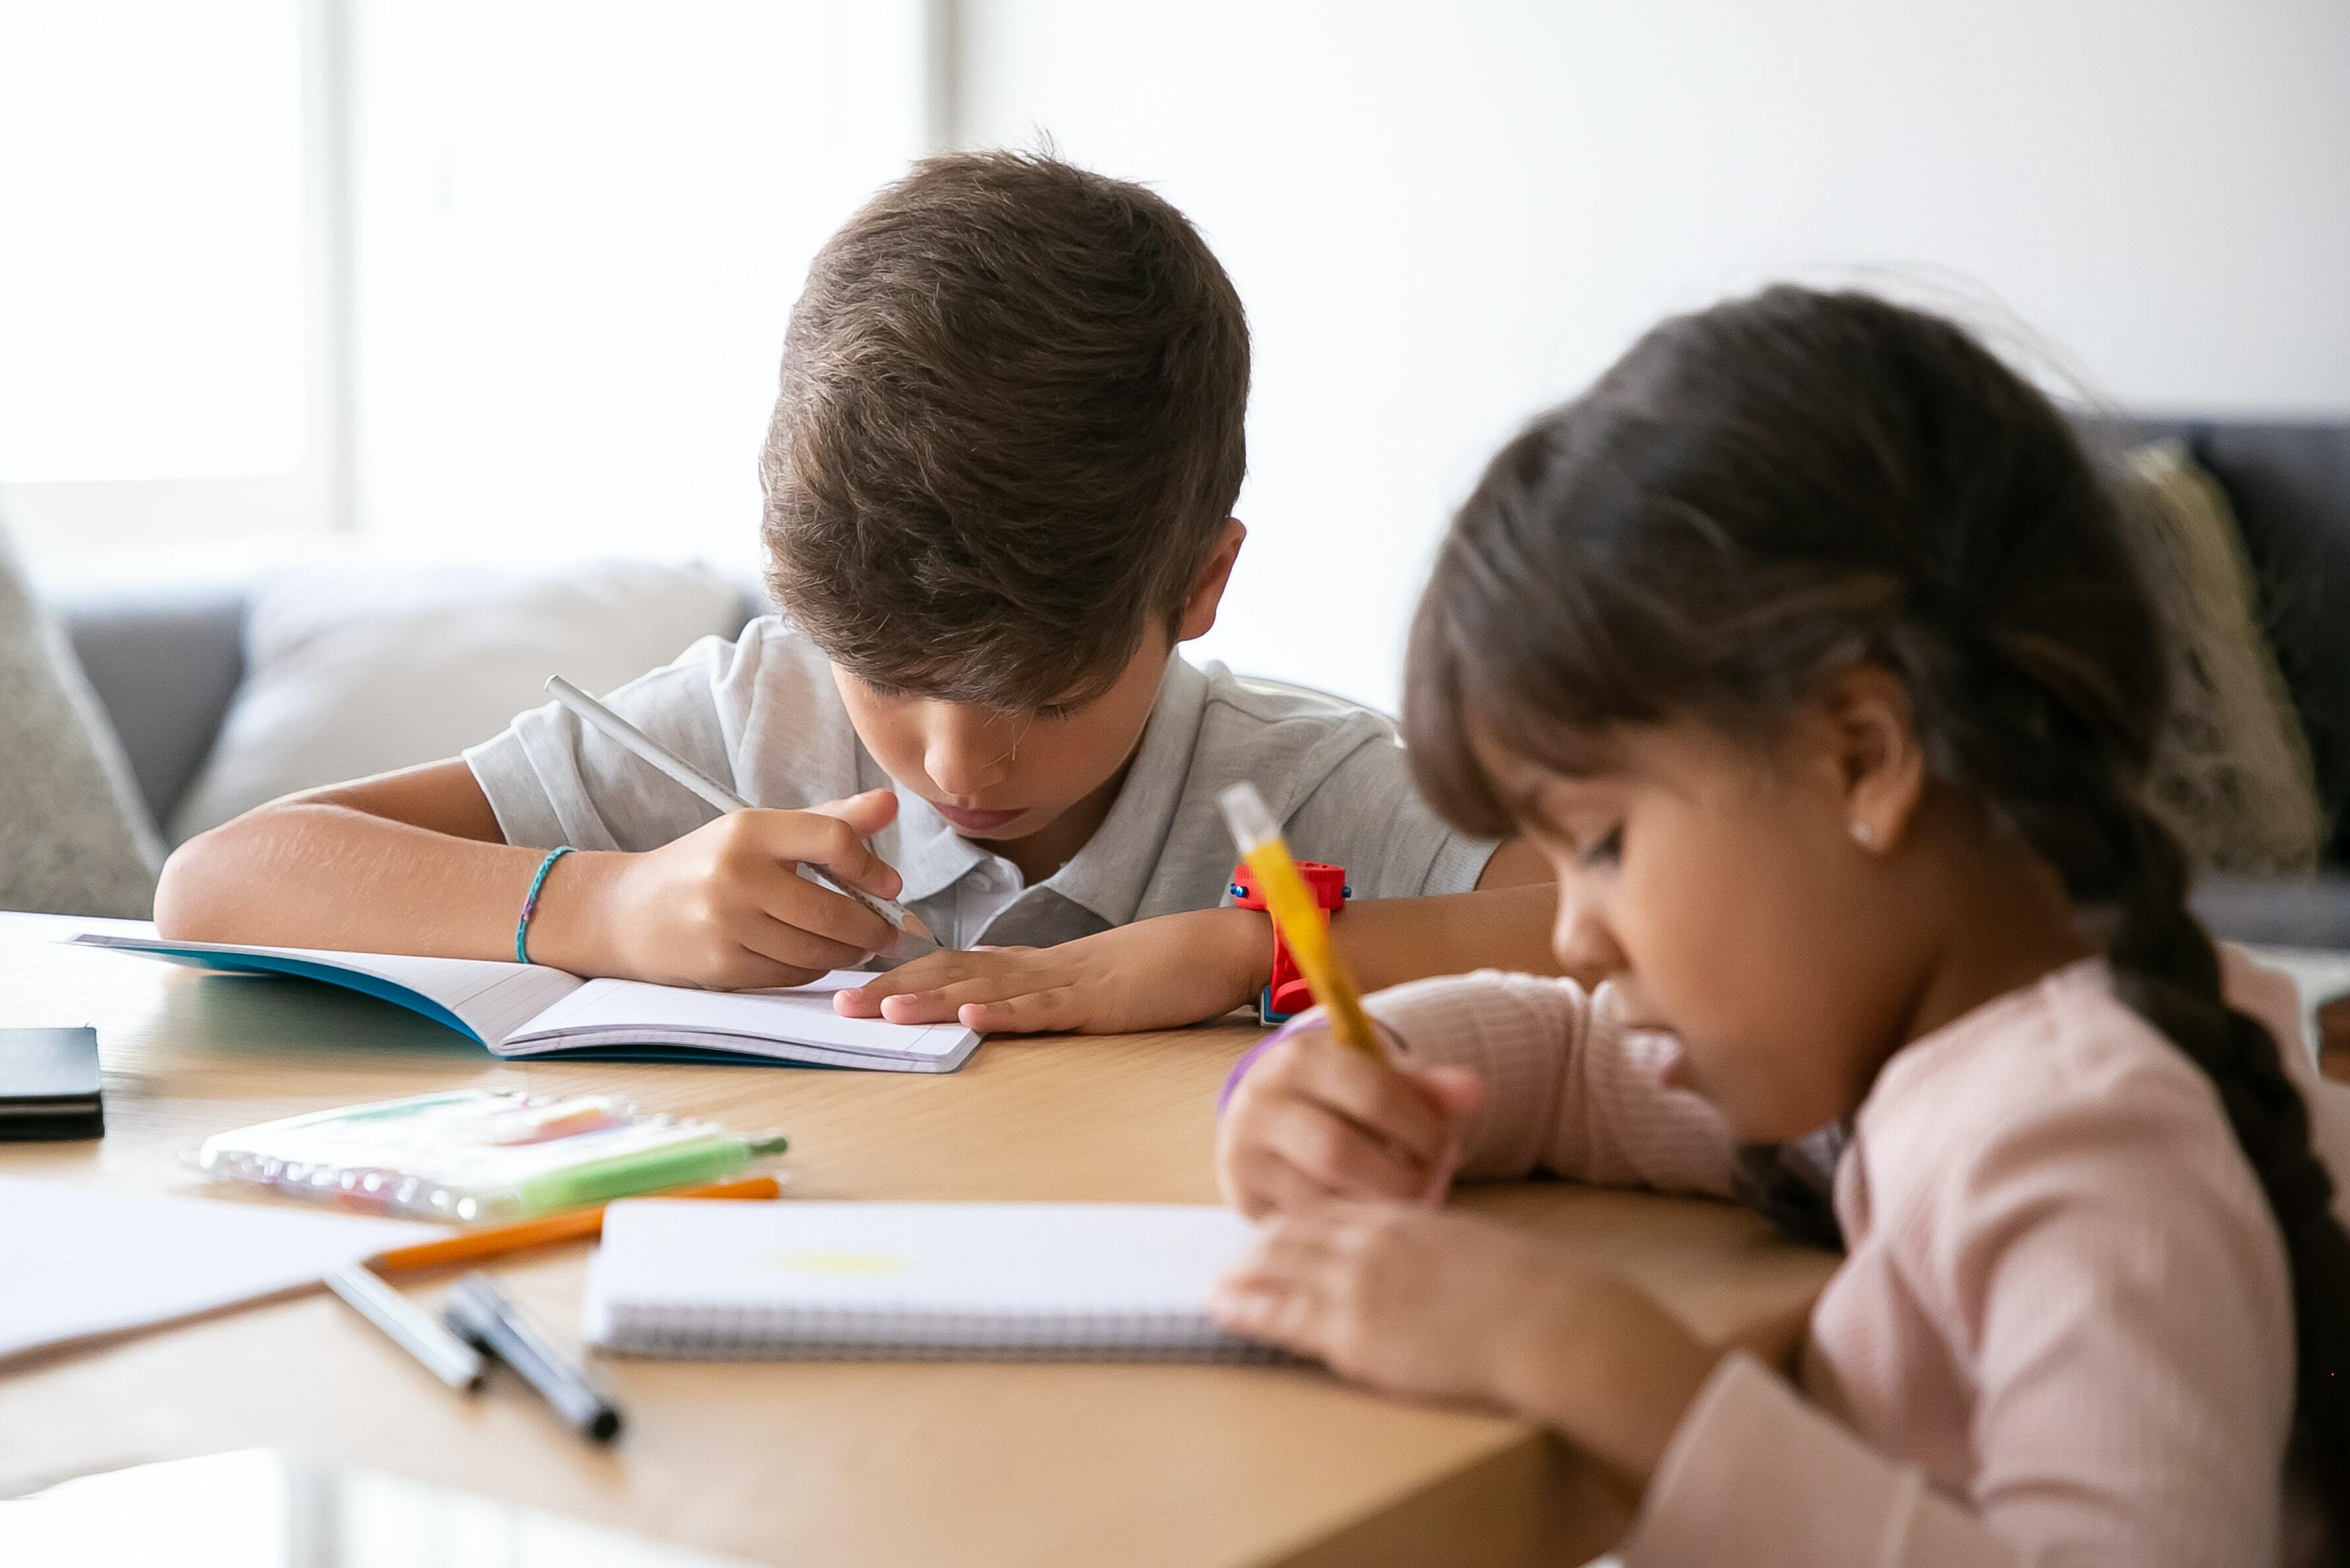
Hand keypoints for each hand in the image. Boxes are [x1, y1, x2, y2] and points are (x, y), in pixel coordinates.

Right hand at [534, 790, 906, 988]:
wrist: (629, 911)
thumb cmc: (708, 866)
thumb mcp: (761, 832)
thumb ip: (829, 820)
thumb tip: (891, 804)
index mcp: (748, 830)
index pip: (833, 839)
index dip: (871, 867)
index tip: (889, 885)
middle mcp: (735, 874)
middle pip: (833, 909)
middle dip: (873, 927)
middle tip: (890, 932)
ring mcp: (725, 924)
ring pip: (816, 950)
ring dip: (849, 953)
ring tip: (859, 946)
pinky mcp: (721, 966)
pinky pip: (791, 975)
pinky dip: (814, 969)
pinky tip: (816, 957)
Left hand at [833, 906, 1268, 1034]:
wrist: (1213, 948)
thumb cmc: (1152, 971)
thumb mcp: (1081, 989)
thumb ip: (1035, 998)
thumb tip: (986, 1012)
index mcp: (1029, 967)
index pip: (950, 967)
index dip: (898, 976)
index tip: (849, 991)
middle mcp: (1036, 968)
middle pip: (953, 973)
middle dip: (893, 987)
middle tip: (838, 1004)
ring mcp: (1067, 982)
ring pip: (989, 988)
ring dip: (934, 999)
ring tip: (885, 1009)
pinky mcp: (1100, 1001)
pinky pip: (1048, 1007)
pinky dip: (1009, 1011)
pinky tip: (974, 1015)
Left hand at [1208, 1202, 1715, 1491]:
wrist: (1553, 1324)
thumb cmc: (1539, 1297)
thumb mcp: (1484, 1257)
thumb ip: (1448, 1256)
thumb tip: (1447, 1274)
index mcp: (1410, 1220)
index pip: (1338, 1212)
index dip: (1302, 1224)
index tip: (1280, 1231)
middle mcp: (1376, 1243)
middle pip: (1298, 1234)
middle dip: (1261, 1246)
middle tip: (1233, 1257)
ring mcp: (1360, 1285)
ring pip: (1280, 1268)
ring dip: (1242, 1273)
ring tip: (1215, 1282)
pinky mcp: (1354, 1331)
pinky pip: (1283, 1313)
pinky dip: (1246, 1307)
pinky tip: (1222, 1305)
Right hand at [1216, 1024, 1483, 1216]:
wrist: (1272, 1115)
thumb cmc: (1339, 1094)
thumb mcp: (1378, 1076)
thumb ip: (1427, 1086)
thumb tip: (1475, 1093)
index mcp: (1299, 1057)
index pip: (1371, 1092)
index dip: (1420, 1126)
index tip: (1445, 1144)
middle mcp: (1260, 1102)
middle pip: (1339, 1152)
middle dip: (1398, 1176)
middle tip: (1429, 1183)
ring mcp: (1244, 1153)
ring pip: (1319, 1197)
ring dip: (1375, 1207)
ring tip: (1407, 1200)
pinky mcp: (1243, 1197)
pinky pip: (1306, 1225)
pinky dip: (1348, 1225)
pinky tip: (1374, 1217)